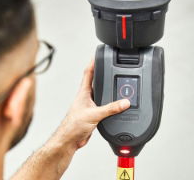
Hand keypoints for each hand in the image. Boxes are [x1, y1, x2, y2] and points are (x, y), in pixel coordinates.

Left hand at [10, 61, 129, 179]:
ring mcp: (90, 104)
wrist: (70, 139)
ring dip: (105, 87)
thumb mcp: (94, 115)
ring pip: (99, 92)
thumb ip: (110, 109)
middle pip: (95, 80)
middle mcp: (86, 96)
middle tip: (107, 65)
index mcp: (84, 92)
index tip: (97, 55)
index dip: (93, 62)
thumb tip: (124, 103)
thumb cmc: (73, 125)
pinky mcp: (93, 112)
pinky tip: (113, 101)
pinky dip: (109, 101)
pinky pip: (103, 103)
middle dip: (101, 72)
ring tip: (113, 80)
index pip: (88, 72)